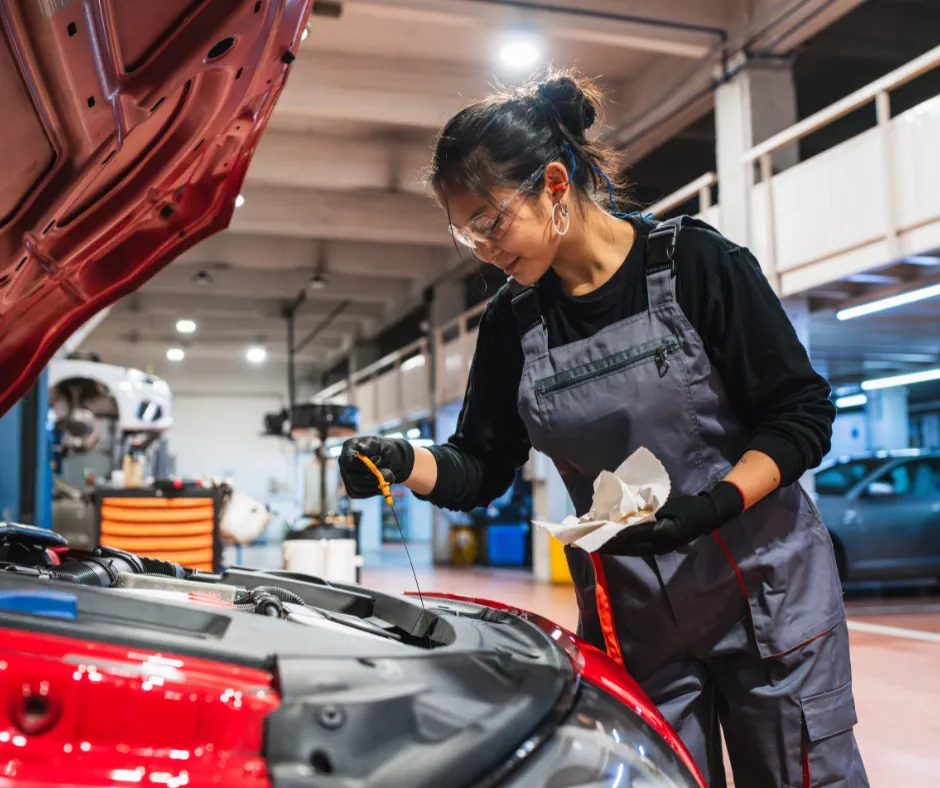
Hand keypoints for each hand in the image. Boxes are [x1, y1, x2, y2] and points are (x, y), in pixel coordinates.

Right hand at [339, 436, 414, 498]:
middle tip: (389, 474)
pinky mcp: (352, 488)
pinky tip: (383, 484)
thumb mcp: (379, 442)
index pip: (349, 461)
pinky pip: (361, 494)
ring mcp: (347, 476)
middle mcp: (344, 463)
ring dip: (376, 485)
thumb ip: (372, 445)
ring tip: (390, 477)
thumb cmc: (382, 448)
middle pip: (353, 477)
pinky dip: (374, 491)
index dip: (363, 465)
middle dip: (373, 478)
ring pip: (358, 488)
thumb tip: (365, 450)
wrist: (387, 458)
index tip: (378, 460)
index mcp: (349, 448)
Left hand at [598, 482, 744, 555]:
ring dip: (611, 547)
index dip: (610, 534)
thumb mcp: (666, 505)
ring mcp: (660, 549)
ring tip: (592, 544)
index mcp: (662, 532)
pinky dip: (622, 547)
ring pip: (630, 550)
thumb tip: (623, 513)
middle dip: (605, 544)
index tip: (593, 531)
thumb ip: (646, 511)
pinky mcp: (660, 549)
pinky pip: (637, 549)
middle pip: (626, 546)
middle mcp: (659, 544)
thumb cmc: (687, 506)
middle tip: (584, 541)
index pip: (630, 534)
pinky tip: (611, 545)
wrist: (709, 516)